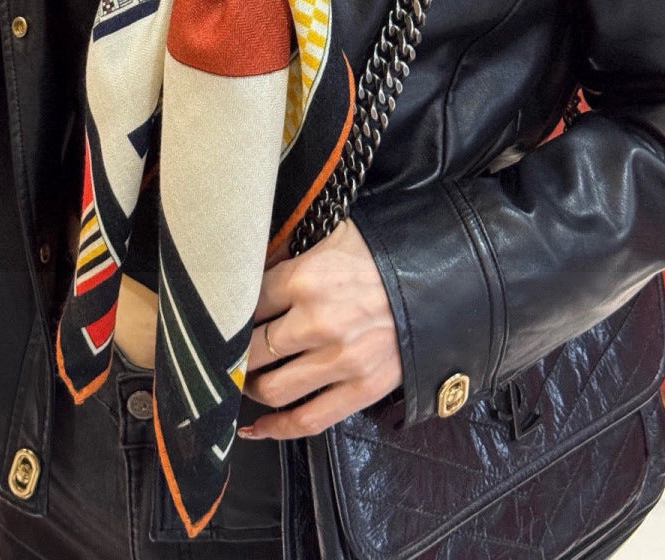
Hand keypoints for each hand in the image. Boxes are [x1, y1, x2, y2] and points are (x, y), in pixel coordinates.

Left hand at [239, 218, 401, 440]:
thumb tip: (249, 264)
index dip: (233, 316)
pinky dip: (276, 430)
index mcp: (305, 278)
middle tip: (228, 357)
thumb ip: (290, 252)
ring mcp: (340, 360)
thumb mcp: (332, 235)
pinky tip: (256, 429)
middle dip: (237, 357)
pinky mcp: (361, 389)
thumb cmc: (380, 255)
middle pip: (253, 351)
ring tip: (249, 382)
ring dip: (253, 389)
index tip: (225, 323)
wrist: (439, 281)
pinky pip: (307, 420)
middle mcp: (317, 322)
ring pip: (273, 389)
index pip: (248, 305)